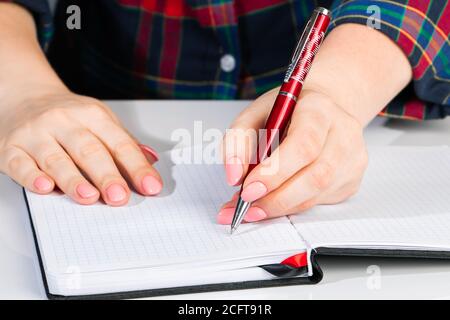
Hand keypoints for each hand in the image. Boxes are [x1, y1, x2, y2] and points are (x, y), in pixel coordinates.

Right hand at [0, 89, 161, 205]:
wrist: (23, 95)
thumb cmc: (67, 115)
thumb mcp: (100, 120)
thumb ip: (124, 142)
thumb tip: (152, 160)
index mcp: (92, 115)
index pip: (119, 143)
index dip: (137, 166)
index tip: (151, 186)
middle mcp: (64, 122)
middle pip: (89, 150)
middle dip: (107, 175)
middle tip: (120, 196)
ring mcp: (36, 134)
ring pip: (56, 159)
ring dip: (73, 180)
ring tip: (89, 197)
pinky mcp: (10, 148)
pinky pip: (20, 164)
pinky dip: (32, 177)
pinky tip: (45, 187)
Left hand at [218, 88, 368, 222]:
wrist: (322, 109)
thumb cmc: (289, 111)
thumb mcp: (256, 114)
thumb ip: (238, 141)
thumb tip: (234, 176)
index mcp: (319, 109)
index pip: (303, 145)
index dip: (275, 172)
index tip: (247, 189)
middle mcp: (343, 133)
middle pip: (315, 176)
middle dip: (276, 198)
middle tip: (246, 207)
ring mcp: (352, 159)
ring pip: (317, 194)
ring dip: (280, 207)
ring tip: (253, 209)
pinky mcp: (351, 180)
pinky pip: (319, 202)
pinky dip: (291, 206)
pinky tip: (275, 201)